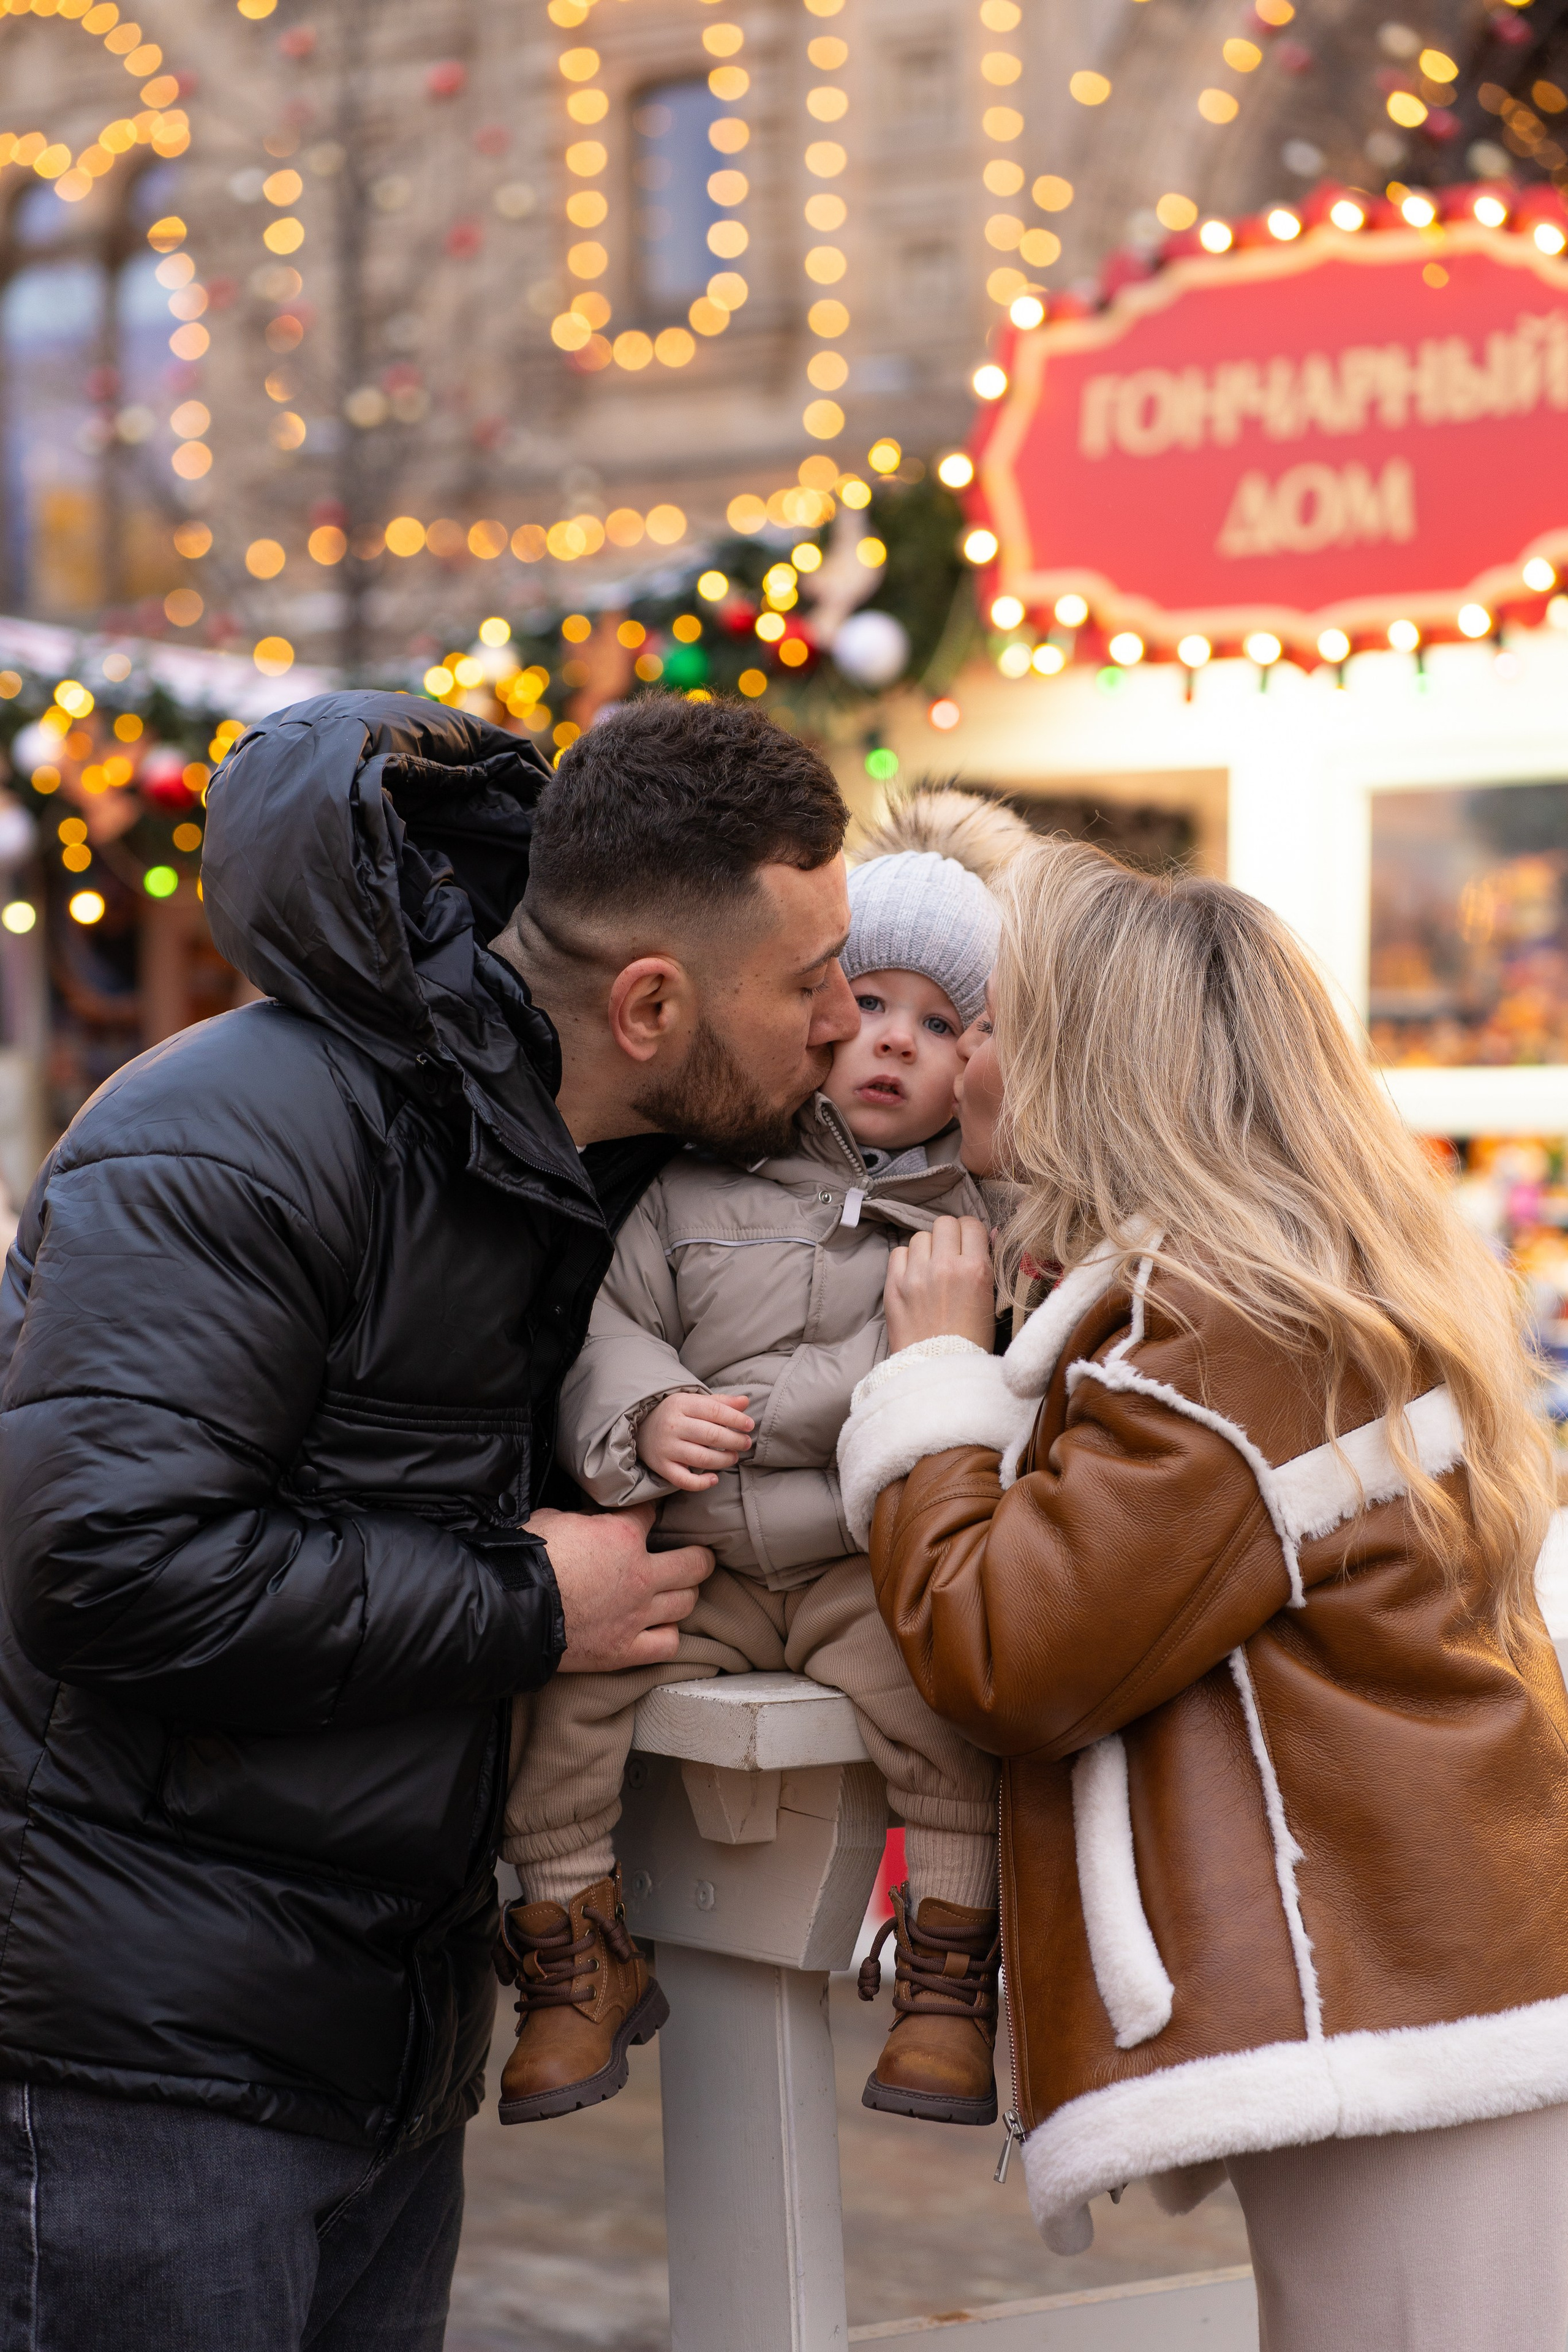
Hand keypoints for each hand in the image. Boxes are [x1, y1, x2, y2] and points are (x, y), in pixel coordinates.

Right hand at [525, 1503, 713, 1670]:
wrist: (509, 1609)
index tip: (651, 1515)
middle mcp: (640, 1575)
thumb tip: (588, 1521)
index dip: (652, 1512)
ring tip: (677, 1592)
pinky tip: (660, 1628)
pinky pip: (667, 1644)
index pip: (652, 1514)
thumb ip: (583, 1520)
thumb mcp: (554, 1519)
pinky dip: (667, 1635)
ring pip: (687, 1602)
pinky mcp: (624, 1650)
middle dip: (697, 1556)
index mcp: (622, 1536)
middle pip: (695, 1563)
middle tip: (693, 1555)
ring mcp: (636, 1615)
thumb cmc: (525, 1560)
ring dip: (684, 1595)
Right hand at [637, 1391, 753, 1491]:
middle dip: (734, 1441)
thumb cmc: (676, 1414)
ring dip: (724, 1460)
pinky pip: (684, 1480)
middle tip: (746, 1443)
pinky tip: (714, 1478)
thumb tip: (745, 1402)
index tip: (749, 1426)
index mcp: (682, 1404)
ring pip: (702, 1458)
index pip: (714, 1411)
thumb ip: (721, 1402)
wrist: (642, 1428)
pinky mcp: (662, 1467)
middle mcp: (673, 1426)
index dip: (736, 1419)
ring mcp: (667, 1448)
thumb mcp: (695, 1402)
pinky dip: (701, 1483)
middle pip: (711, 1435)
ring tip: (733, 1457)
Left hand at [884, 1216, 994, 1352]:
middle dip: (950, 1236)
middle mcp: (945, 1266)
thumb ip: (987, 1265)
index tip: (969, 1244)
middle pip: (945, 1224)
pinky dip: (906, 1260)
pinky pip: (898, 1252)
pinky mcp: (893, 1285)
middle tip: (950, 1254)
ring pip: (921, 1236)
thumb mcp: (990, 1302)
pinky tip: (914, 1275)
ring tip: (931, 1268)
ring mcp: (916, 1275)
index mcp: (975, 1270)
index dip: (971, 1233)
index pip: (971, 1225)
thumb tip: (986, 1234)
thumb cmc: (970, 1341)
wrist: (938, 1370)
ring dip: (928, 1248)